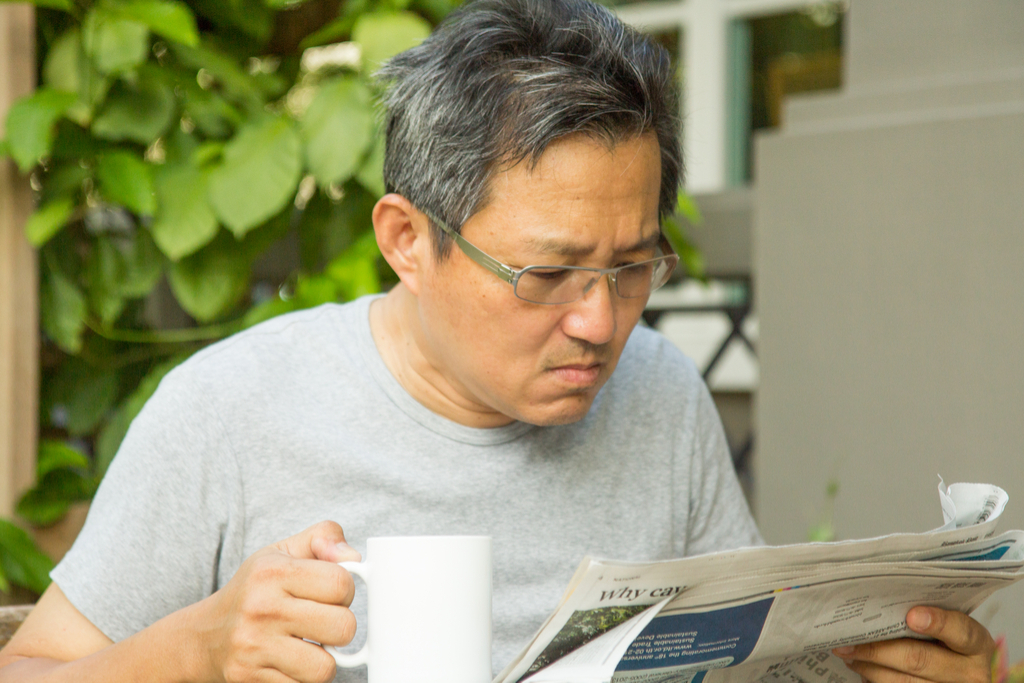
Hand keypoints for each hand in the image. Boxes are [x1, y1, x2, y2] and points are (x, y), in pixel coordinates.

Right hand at [191, 521, 362, 682]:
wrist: (206, 636)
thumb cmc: (255, 589)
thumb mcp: (283, 551)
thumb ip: (325, 538)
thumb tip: (354, 556)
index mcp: (272, 572)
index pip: (341, 583)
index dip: (346, 590)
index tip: (332, 595)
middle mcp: (261, 608)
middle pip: (342, 627)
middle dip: (341, 627)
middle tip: (324, 623)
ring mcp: (253, 647)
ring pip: (325, 667)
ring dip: (325, 660)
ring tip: (310, 646)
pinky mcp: (249, 678)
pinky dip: (303, 678)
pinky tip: (292, 662)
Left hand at [833, 606, 994, 682]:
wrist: (968, 673)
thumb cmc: (952, 643)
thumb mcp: (954, 627)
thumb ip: (929, 615)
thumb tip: (882, 602)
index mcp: (977, 645)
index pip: (961, 632)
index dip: (937, 623)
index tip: (911, 616)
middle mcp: (970, 673)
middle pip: (918, 659)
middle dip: (877, 650)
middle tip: (848, 641)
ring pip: (904, 682)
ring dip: (870, 668)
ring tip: (849, 654)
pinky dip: (876, 680)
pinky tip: (862, 669)